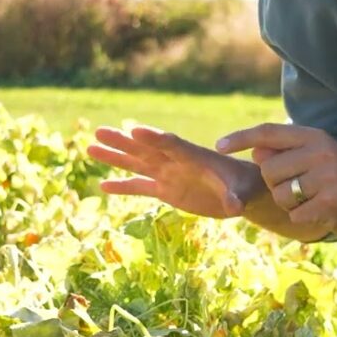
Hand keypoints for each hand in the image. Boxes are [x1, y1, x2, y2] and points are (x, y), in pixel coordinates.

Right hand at [88, 125, 262, 218]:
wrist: (243, 191)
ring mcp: (169, 174)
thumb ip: (234, 197)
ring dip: (115, 157)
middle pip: (145, 148)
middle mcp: (176, 162)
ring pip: (136, 163)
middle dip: (122, 141)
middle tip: (99, 131)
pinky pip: (140, 187)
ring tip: (91, 148)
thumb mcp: (241, 192)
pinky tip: (103, 186)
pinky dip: (122, 186)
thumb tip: (234, 207)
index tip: (133, 130)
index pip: (170, 144)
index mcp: (193, 156)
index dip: (152, 137)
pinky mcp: (166, 190)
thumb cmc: (244, 186)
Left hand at [216, 123, 336, 242]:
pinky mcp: (331, 202)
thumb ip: (287, 151)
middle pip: (268, 170)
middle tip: (300, 187)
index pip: (268, 132)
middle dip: (275, 184)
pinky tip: (320, 212)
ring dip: (288, 204)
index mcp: (314, 136)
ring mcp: (327, 176)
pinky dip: (301, 218)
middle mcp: (320, 151)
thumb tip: (255, 150)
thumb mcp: (318, 155)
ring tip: (312, 199)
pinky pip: (294, 214)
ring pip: (279, 194)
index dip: (241, 138)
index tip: (219, 145)